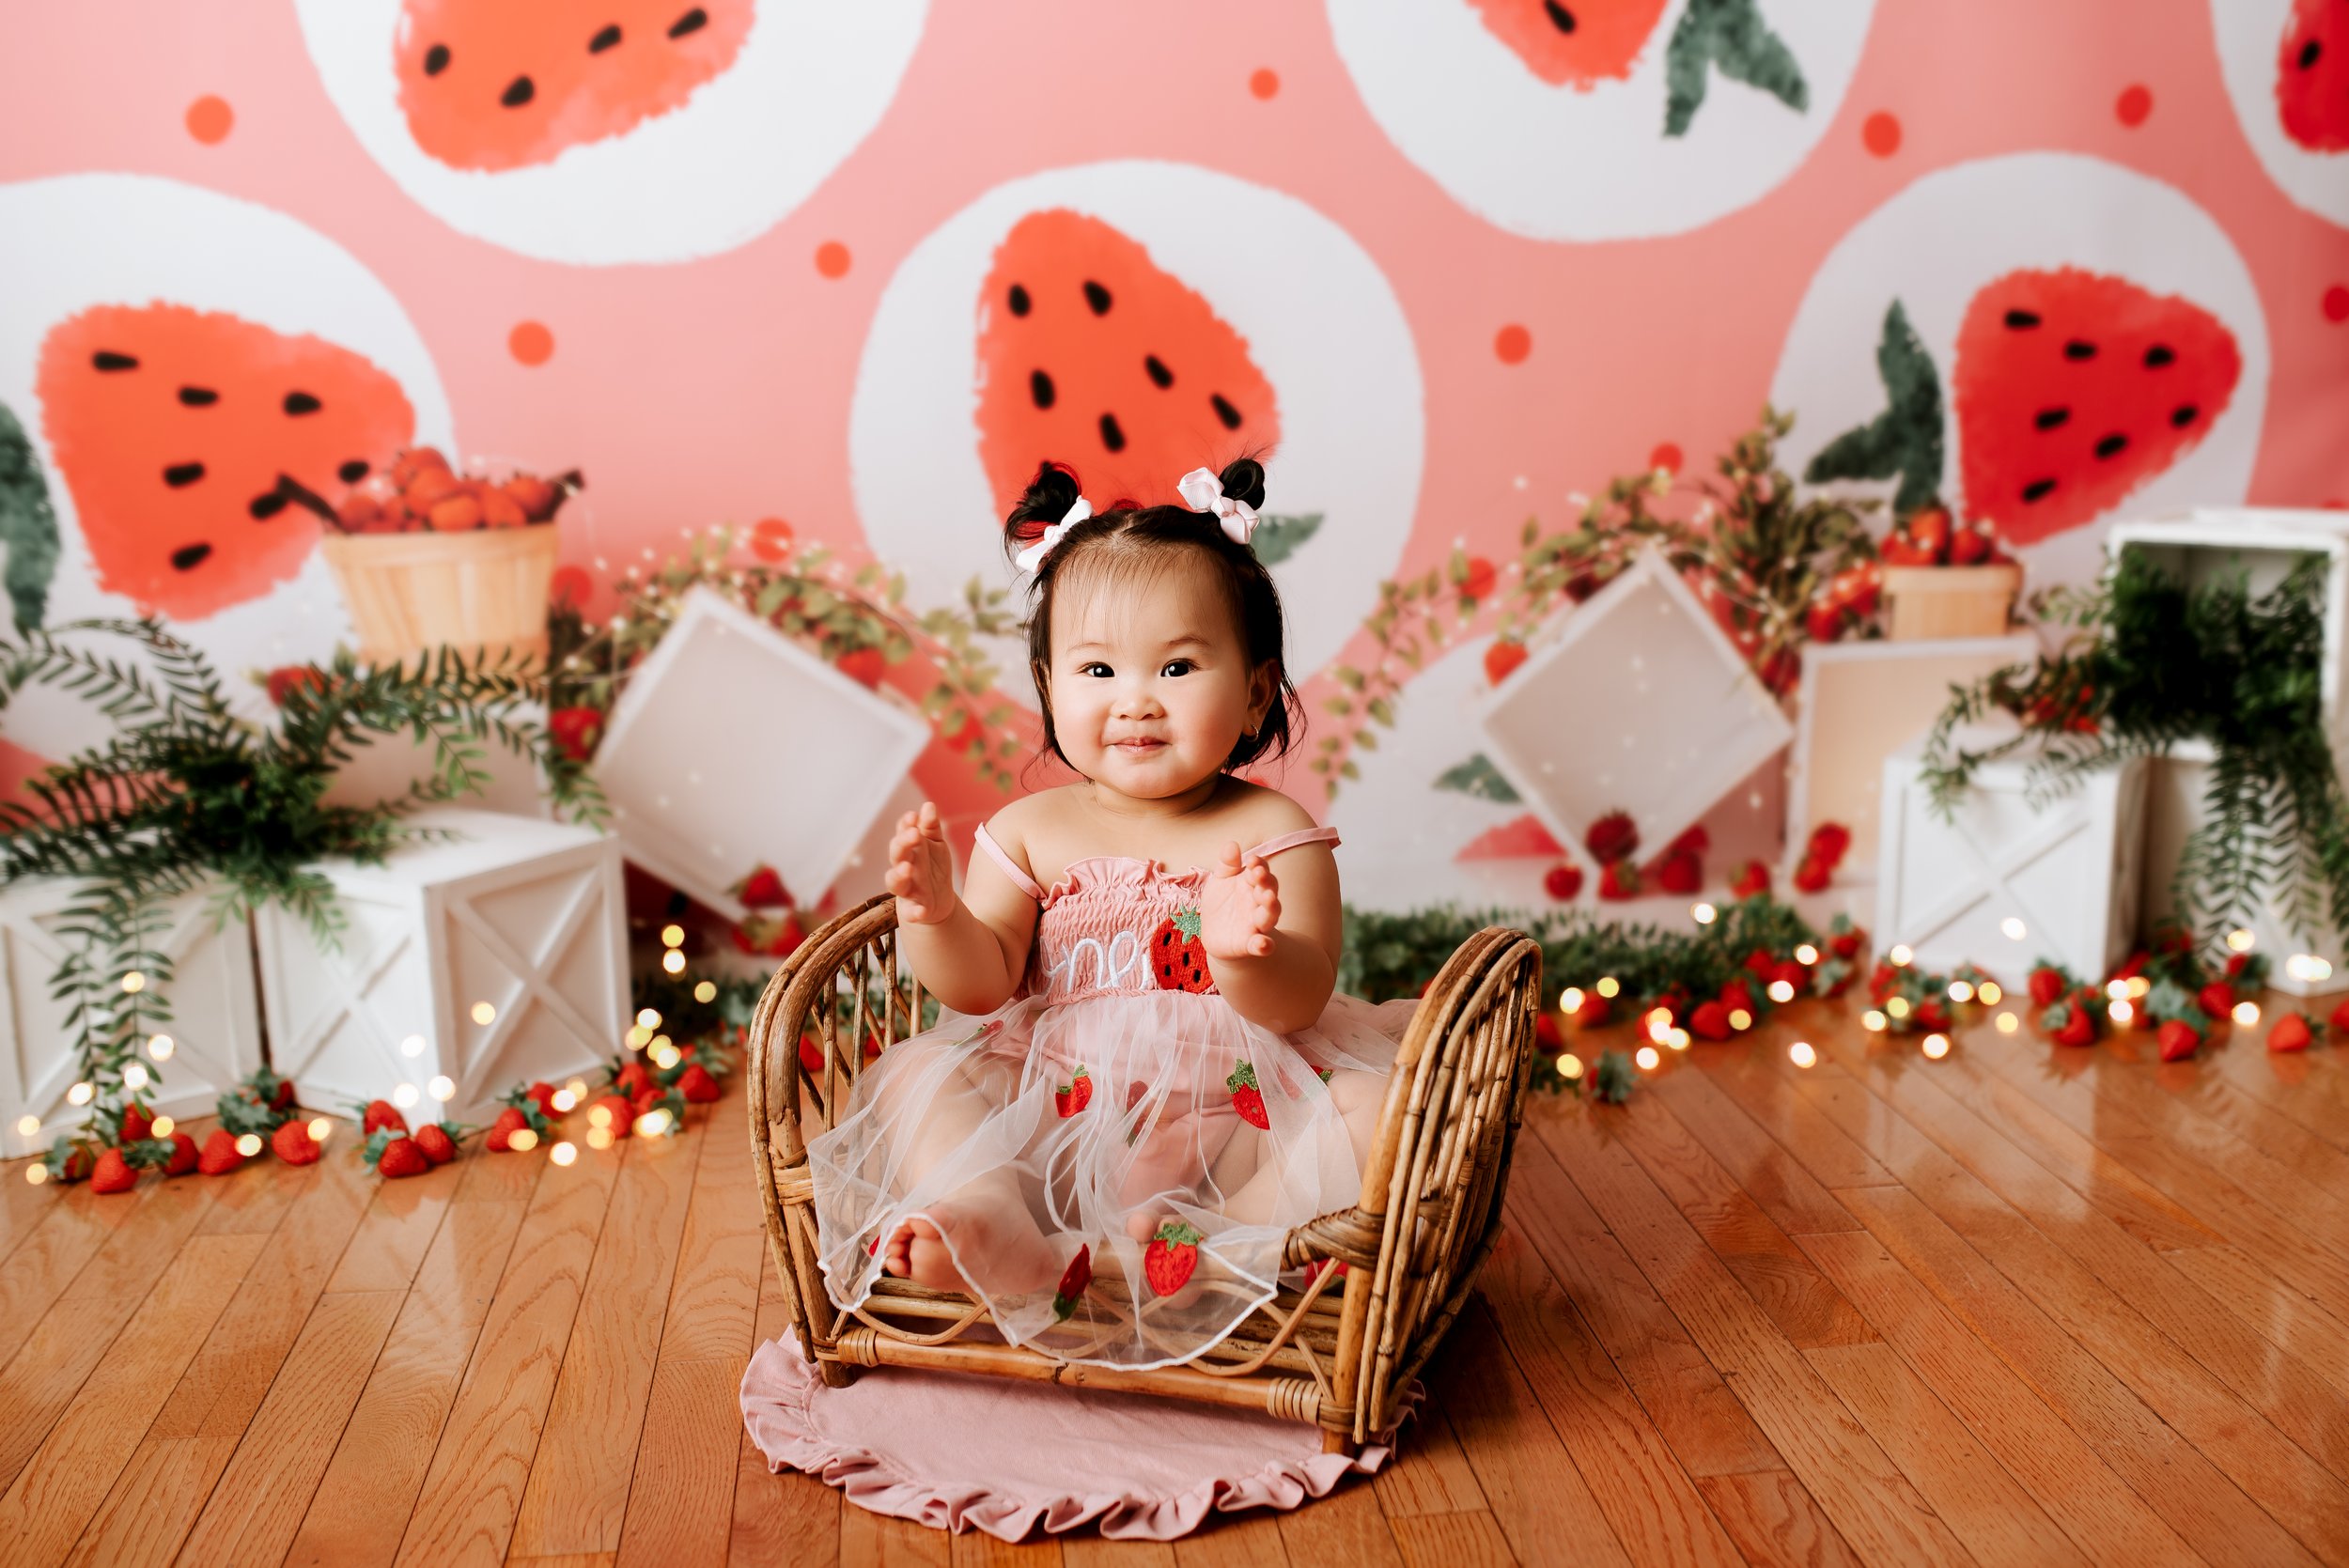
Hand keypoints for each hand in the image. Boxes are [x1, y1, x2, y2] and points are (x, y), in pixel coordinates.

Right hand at [885, 801, 958, 924]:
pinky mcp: (914, 909)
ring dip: (899, 875)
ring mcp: (907, 889)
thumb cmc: (932, 867)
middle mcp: (903, 867)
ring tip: (907, 868)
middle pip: (896, 854)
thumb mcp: (936, 845)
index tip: (913, 816)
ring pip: (895, 882)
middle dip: (902, 844)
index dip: (905, 825)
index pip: (902, 834)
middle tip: (913, 834)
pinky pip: (911, 912)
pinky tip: (921, 911)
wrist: (939, 900)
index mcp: (909, 850)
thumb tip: (928, 806)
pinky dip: (914, 912)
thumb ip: (931, 827)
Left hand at [1199, 841, 1279, 959]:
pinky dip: (1263, 945)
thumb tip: (1232, 844)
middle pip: (1269, 891)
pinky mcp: (1249, 943)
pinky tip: (1263, 944)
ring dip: (1271, 907)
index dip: (1259, 866)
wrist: (1215, 935)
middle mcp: (1258, 903)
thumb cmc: (1222, 903)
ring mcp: (1255, 923)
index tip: (1252, 861)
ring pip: (1269, 916)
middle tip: (1259, 875)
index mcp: (1252, 884)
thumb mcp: (1220, 880)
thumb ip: (1227, 864)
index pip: (1260, 872)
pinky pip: (1260, 945)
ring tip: (1268, 899)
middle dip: (1266, 883)